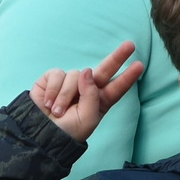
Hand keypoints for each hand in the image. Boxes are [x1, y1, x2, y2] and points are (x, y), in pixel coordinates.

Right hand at [28, 42, 144, 143]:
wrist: (39, 134)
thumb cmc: (67, 130)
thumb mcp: (87, 119)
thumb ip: (91, 95)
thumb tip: (86, 71)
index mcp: (98, 102)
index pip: (116, 88)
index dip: (127, 77)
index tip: (140, 65)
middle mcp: (86, 89)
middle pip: (104, 70)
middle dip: (117, 57)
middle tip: (130, 45)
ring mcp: (70, 83)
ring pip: (75, 76)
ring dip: (65, 96)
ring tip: (57, 111)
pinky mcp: (53, 79)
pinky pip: (57, 75)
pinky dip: (53, 91)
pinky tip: (47, 103)